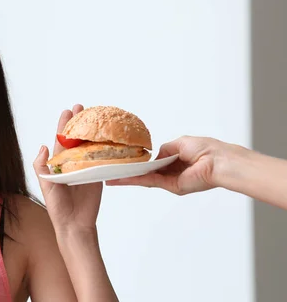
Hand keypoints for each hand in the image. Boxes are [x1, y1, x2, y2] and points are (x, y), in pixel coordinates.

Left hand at [33, 104, 102, 234]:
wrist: (74, 224)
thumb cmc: (57, 206)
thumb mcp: (46, 185)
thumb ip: (41, 166)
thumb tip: (42, 146)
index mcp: (59, 163)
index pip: (62, 139)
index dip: (64, 125)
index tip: (68, 111)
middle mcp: (73, 163)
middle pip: (77, 138)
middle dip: (80, 122)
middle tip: (83, 107)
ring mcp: (86, 168)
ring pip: (90, 146)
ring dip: (93, 132)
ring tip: (97, 117)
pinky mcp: (98, 175)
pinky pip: (102, 159)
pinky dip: (105, 148)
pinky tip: (109, 136)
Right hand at [106, 136, 228, 194]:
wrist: (219, 162)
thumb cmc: (206, 149)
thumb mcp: (180, 143)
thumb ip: (165, 149)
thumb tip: (155, 156)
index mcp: (177, 160)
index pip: (155, 162)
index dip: (141, 162)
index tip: (126, 161)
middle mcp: (173, 172)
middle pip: (147, 172)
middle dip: (130, 172)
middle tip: (112, 173)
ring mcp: (172, 180)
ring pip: (145, 179)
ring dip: (128, 178)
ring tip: (111, 178)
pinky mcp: (172, 186)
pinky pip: (149, 181)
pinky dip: (134, 180)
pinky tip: (121, 179)